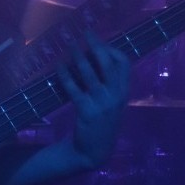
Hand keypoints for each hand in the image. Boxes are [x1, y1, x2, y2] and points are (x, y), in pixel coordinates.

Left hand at [59, 32, 129, 168]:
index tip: (99, 42)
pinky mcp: (86, 111)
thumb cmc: (102, 124)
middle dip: (97, 46)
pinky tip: (59, 66)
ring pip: (90, 74)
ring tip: (70, 46)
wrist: (94, 152)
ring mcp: (102, 104)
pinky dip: (66, 75)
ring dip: (79, 57)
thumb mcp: (113, 103)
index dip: (112, 49)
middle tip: (85, 33)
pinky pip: (74, 88)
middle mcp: (116, 96)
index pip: (124, 63)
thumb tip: (96, 56)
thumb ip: (110, 84)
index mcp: (124, 92)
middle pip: (108, 64)